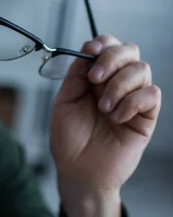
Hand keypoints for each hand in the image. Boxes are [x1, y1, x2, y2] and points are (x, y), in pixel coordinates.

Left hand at [50, 35, 160, 216]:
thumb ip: (76, 75)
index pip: (109, 47)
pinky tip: (117, 118)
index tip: (91, 50)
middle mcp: (117, 86)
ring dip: (119, 85)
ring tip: (104, 109)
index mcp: (97, 80)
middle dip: (112, 58)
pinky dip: (133, 101)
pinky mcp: (146, 118)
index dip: (103, 43)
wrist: (78, 173)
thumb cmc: (69, 142)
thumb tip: (88, 48)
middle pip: (130, 51)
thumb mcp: (64, 103)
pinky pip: (152, 94)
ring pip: (142, 70)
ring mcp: (133, 100)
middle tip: (95, 80)